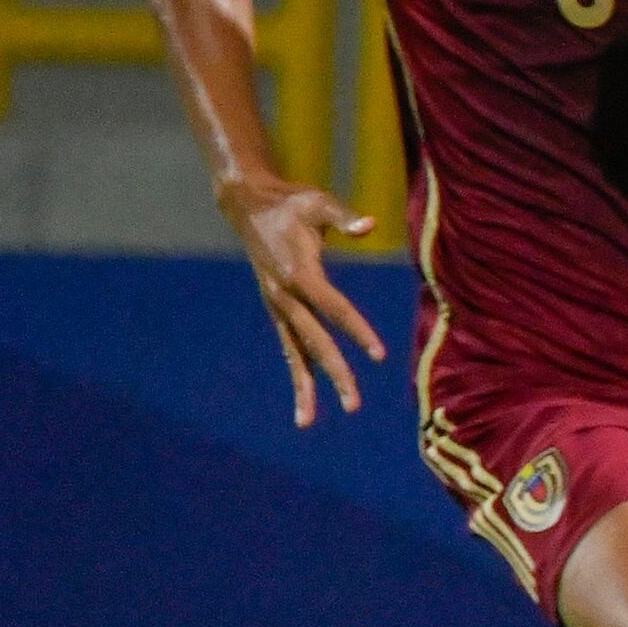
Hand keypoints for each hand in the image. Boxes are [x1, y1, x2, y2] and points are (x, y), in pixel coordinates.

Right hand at [219, 176, 385, 423]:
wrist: (248, 206)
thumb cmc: (291, 203)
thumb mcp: (318, 203)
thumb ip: (344, 217)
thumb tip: (369, 225)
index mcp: (299, 272)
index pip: (334, 308)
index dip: (357, 330)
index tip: (379, 355)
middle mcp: (284, 295)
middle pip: (314, 341)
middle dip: (335, 373)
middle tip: (354, 405)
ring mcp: (277, 305)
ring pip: (294, 352)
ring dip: (304, 386)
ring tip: (307, 423)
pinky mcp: (276, 309)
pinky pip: (289, 346)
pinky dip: (296, 372)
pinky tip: (305, 401)